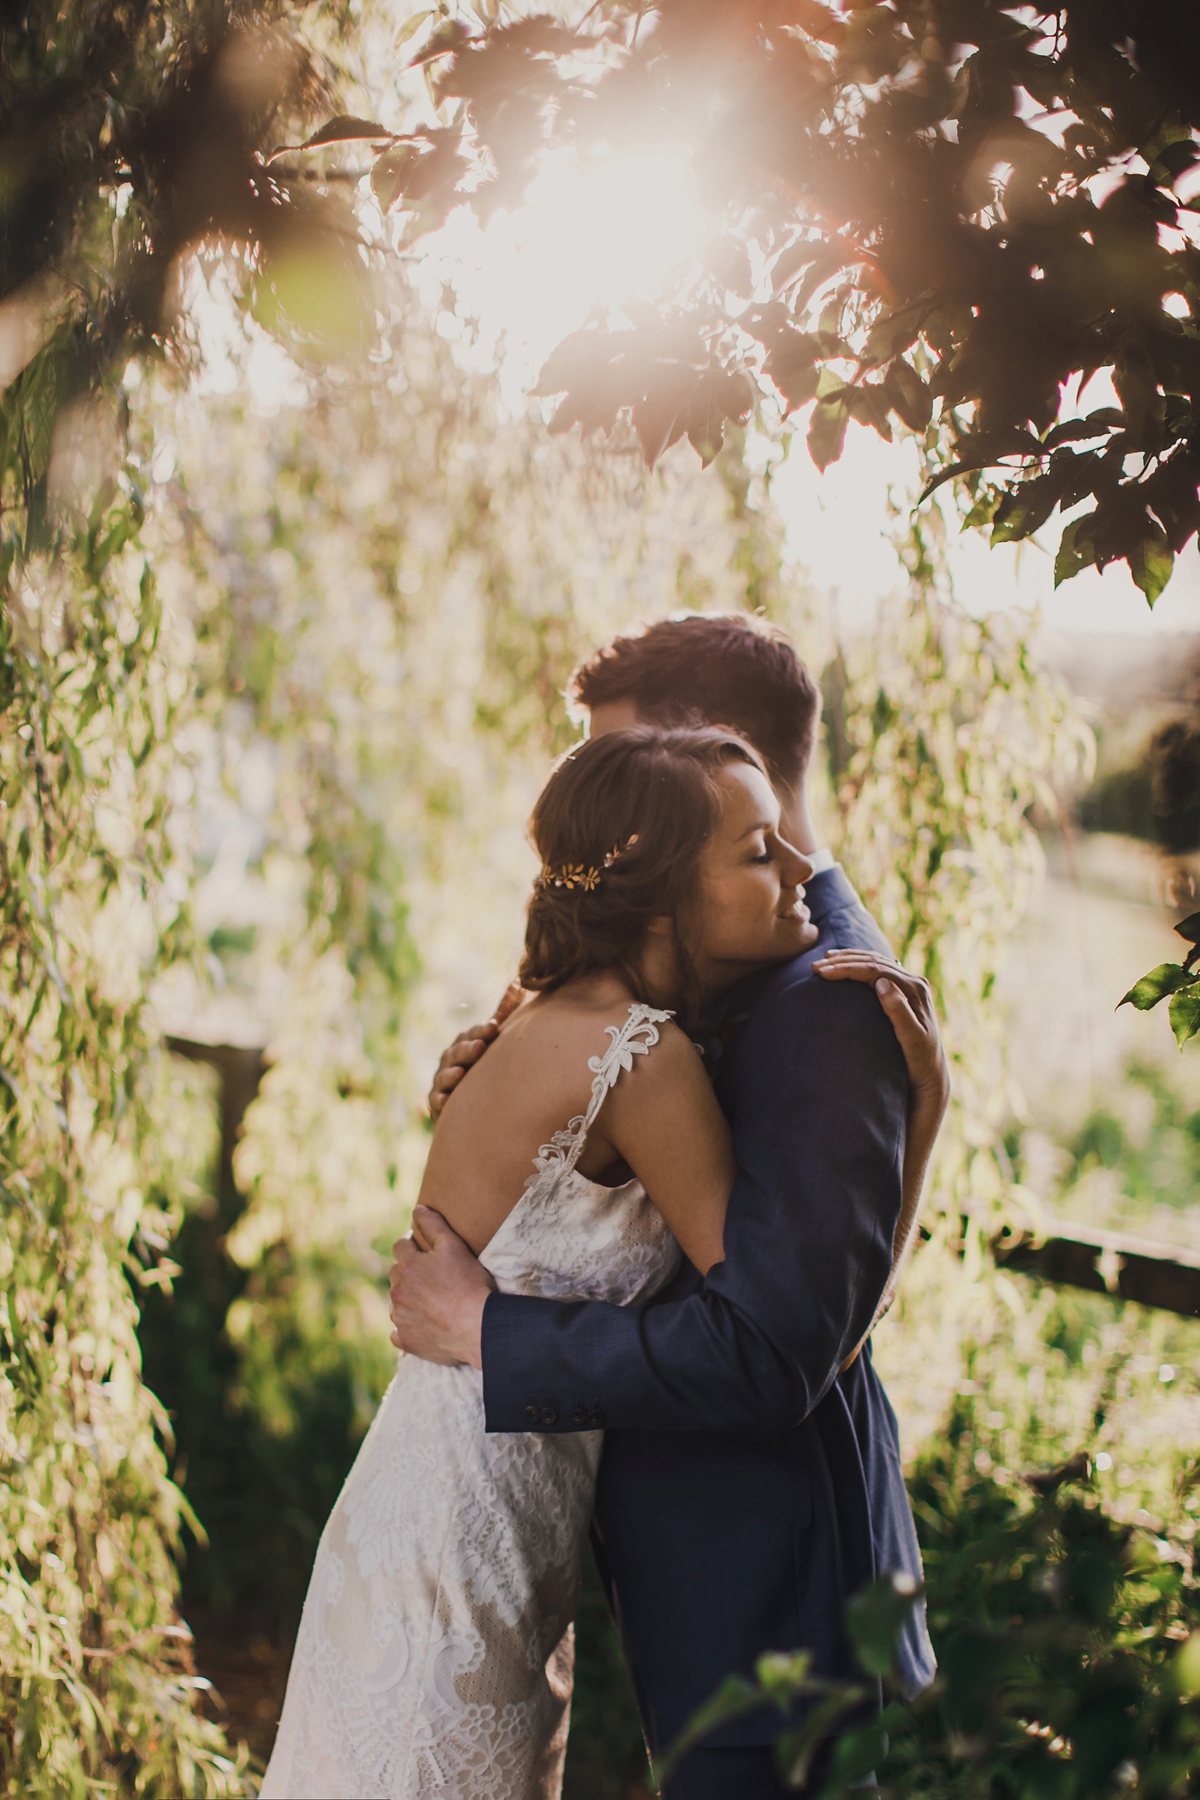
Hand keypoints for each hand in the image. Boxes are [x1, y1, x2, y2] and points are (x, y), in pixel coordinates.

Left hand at [388, 1207, 495, 1367]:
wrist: (478, 1327)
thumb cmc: (469, 1284)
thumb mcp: (454, 1246)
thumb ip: (433, 1225)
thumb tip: (418, 1209)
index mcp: (407, 1267)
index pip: (401, 1246)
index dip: (413, 1245)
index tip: (425, 1250)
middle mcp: (398, 1292)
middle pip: (396, 1274)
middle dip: (410, 1272)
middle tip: (433, 1276)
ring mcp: (400, 1318)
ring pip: (396, 1303)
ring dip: (407, 1299)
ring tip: (431, 1302)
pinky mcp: (406, 1341)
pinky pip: (398, 1332)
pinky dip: (407, 1328)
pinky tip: (422, 1326)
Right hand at [427, 981, 523, 1121]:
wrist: (468, 1098)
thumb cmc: (482, 1062)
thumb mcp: (492, 1037)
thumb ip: (504, 1012)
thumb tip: (518, 983)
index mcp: (466, 1042)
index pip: (473, 1033)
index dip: (482, 1030)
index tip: (494, 1027)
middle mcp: (452, 1059)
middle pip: (458, 1052)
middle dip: (468, 1049)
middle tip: (481, 1047)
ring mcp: (443, 1080)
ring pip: (445, 1075)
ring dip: (452, 1074)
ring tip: (461, 1073)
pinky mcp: (437, 1102)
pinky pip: (436, 1101)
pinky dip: (440, 1100)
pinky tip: (445, 1101)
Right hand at [814, 948, 948, 1117]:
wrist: (931, 1073)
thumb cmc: (920, 1060)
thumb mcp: (911, 1039)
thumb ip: (899, 1011)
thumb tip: (880, 983)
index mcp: (915, 989)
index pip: (876, 970)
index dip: (848, 968)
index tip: (823, 972)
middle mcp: (914, 982)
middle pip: (874, 962)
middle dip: (844, 962)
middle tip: (815, 967)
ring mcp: (909, 985)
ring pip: (876, 962)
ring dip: (850, 959)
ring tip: (825, 960)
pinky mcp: (904, 992)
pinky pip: (878, 970)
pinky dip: (859, 965)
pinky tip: (846, 965)